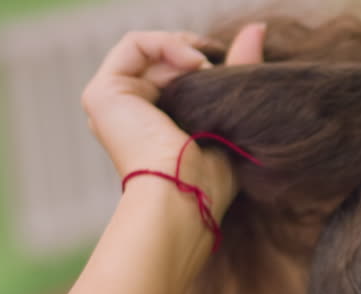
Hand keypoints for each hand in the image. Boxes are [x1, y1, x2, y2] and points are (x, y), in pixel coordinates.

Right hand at [81, 24, 265, 211]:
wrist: (184, 197)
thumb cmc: (211, 179)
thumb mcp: (230, 116)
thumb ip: (240, 70)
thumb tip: (258, 28)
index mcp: (153, 127)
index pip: (176, 78)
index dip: (202, 63)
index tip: (231, 66)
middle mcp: (129, 115)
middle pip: (162, 62)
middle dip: (196, 53)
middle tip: (223, 64)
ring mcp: (112, 104)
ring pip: (149, 50)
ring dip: (184, 49)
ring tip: (209, 68)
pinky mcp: (102, 93)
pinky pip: (134, 45)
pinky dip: (168, 44)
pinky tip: (196, 64)